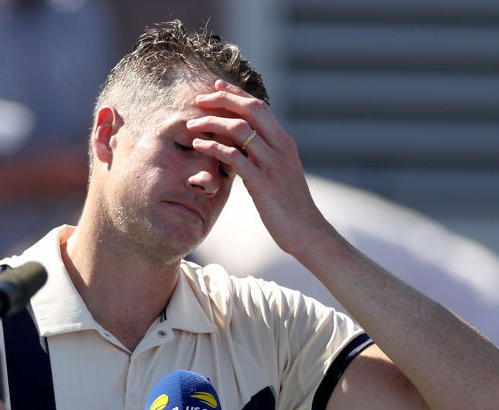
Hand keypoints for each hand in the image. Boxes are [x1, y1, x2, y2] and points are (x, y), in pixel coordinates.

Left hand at [186, 79, 332, 257]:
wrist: (306, 231)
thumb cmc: (290, 207)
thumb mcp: (279, 175)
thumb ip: (265, 158)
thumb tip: (245, 149)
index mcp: (285, 143)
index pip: (260, 107)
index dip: (236, 94)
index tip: (216, 87)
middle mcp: (281, 147)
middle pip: (251, 109)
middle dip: (223, 99)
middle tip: (199, 99)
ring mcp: (272, 163)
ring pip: (240, 129)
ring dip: (212, 122)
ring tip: (192, 124)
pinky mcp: (262, 182)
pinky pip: (234, 157)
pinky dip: (213, 147)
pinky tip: (198, 146)